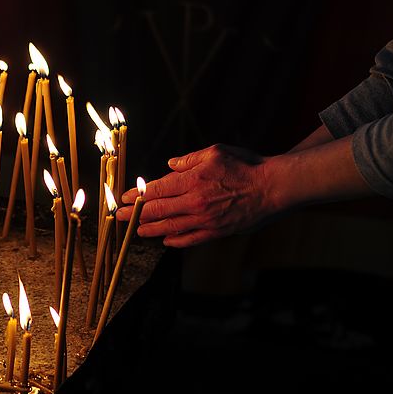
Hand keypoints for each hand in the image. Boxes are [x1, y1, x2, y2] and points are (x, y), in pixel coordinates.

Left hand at [115, 143, 276, 246]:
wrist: (274, 188)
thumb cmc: (246, 166)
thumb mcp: (216, 152)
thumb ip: (189, 160)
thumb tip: (169, 165)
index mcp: (193, 180)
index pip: (157, 190)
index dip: (138, 195)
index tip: (124, 198)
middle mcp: (195, 202)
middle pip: (157, 210)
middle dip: (135, 214)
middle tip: (118, 217)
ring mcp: (205, 220)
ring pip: (170, 227)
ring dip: (150, 229)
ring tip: (136, 231)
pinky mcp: (217, 232)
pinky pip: (190, 239)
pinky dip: (175, 241)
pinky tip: (165, 240)